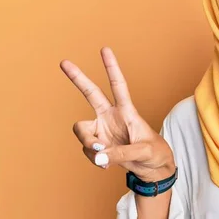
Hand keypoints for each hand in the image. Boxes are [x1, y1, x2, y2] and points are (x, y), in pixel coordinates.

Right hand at [60, 47, 175, 181]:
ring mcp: (102, 130)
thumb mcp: (144, 151)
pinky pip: (87, 150)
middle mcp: (111, 116)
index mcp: (127, 111)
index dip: (111, 68)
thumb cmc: (155, 154)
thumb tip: (98, 154)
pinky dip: (95, 159)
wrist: (153, 169)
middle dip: (78, 78)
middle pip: (91, 93)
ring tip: (103, 156)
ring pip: (81, 131)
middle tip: (63, 62)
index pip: (118, 86)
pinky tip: (106, 163)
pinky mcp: (97, 145)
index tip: (104, 49)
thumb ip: (121, 153)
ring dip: (89, 144)